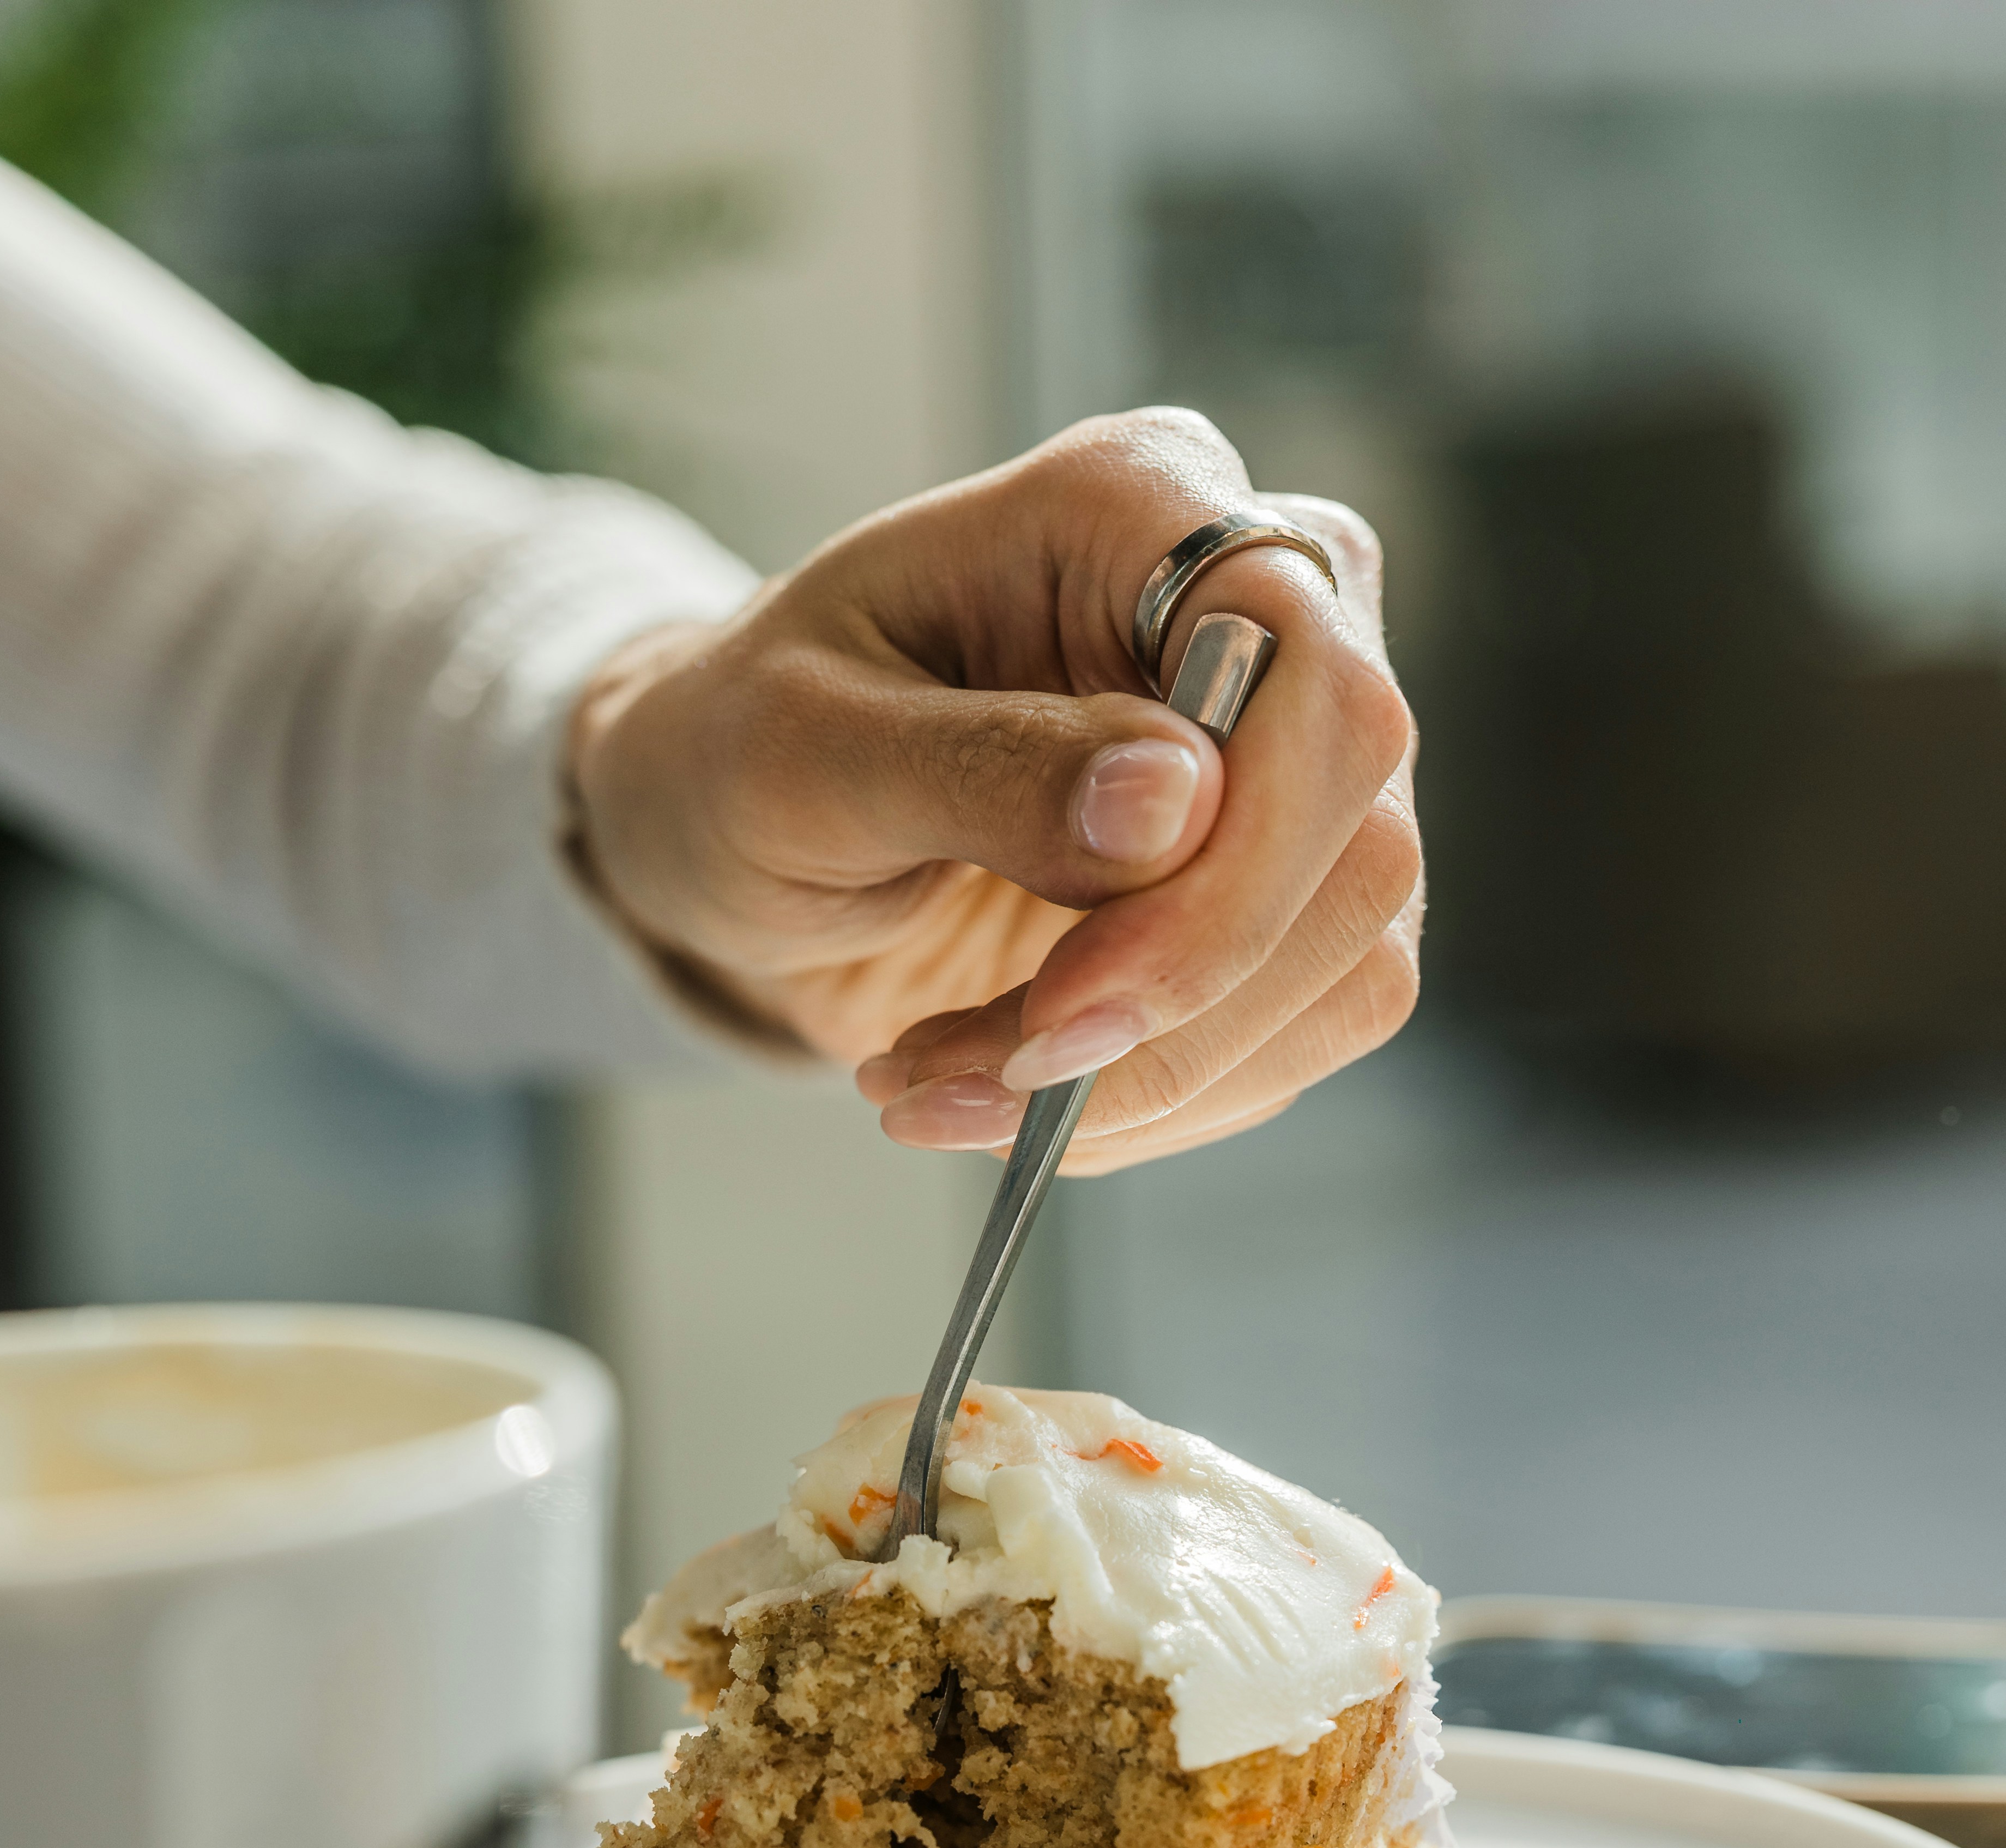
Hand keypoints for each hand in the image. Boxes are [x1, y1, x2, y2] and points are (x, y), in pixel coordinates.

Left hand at [568, 407, 1420, 1172]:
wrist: (729, 829)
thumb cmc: (743, 748)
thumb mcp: (805, 752)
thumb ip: (986, 768)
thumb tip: (1176, 804)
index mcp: (1137, 508)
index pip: (1312, 674)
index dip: (1233, 865)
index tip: (1070, 1003)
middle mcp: (1257, 616)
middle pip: (1354, 842)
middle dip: (1176, 1004)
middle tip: (984, 1076)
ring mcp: (1285, 767)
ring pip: (1345, 963)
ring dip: (1148, 1076)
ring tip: (948, 1087)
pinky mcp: (1276, 901)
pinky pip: (1294, 1037)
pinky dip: (1153, 1103)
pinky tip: (1009, 1099)